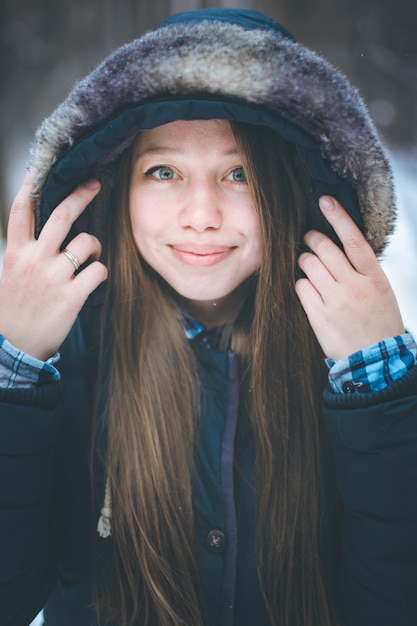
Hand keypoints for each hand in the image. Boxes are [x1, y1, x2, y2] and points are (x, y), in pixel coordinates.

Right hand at [0, 171, 107, 360]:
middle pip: (62, 215)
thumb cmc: (15, 309)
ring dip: (96, 246)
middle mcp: (34, 259)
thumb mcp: (11, 273)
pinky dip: (102, 272)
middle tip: (95, 185)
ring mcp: (53, 277)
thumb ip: (26, 252)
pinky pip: (99, 270)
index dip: (29, 186)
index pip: (20, 211)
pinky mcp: (71, 296)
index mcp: (16, 252)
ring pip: (87, 241)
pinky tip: (94, 280)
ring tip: (91, 258)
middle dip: (81, 195)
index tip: (39, 169)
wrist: (14, 346)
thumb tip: (45, 234)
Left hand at [295, 196, 403, 359]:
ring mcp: (335, 300)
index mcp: (375, 277)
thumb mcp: (381, 291)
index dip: (338, 217)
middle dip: (312, 238)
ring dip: (305, 260)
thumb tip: (338, 244)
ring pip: (308, 264)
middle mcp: (355, 286)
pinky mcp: (318, 315)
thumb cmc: (378, 321)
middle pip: (324, 248)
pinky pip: (300, 286)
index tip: (325, 200)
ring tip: (310, 267)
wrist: (374, 360)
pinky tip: (310, 289)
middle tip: (310, 239)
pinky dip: (302, 283)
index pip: (354, 239)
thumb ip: (363, 268)